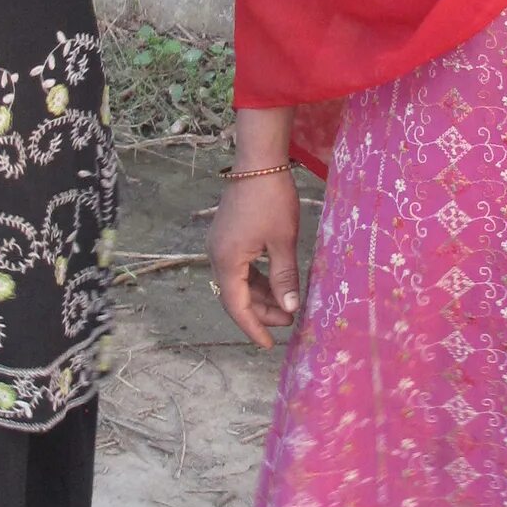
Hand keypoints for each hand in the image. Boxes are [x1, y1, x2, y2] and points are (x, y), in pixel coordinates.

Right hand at [208, 172, 302, 347]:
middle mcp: (216, 255)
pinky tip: (276, 283)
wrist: (258, 161)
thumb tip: (290, 308)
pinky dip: (256, 279)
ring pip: (238, 282)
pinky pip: (239, 267)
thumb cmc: (272, 199)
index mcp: (227, 260)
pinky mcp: (227, 236)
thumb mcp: (283, 242)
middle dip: (261, 312)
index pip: (236, 305)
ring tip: (287, 304)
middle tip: (290, 319)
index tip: (268, 345)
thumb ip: (284, 278)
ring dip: (261, 295)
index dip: (253, 327)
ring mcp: (220, 245)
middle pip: (235, 295)